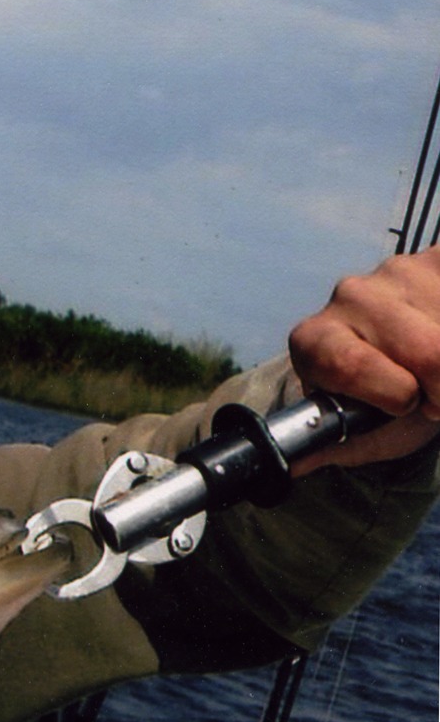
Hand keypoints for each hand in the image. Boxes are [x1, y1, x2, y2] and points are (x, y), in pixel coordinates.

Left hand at [288, 246, 439, 474]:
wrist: (419, 357)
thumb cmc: (386, 400)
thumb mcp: (365, 432)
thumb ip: (337, 446)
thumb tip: (296, 462)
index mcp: (314, 339)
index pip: (350, 365)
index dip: (395, 395)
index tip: (408, 405)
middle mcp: (348, 296)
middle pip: (427, 352)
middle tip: (433, 395)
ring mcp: (396, 270)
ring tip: (438, 370)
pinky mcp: (437, 259)